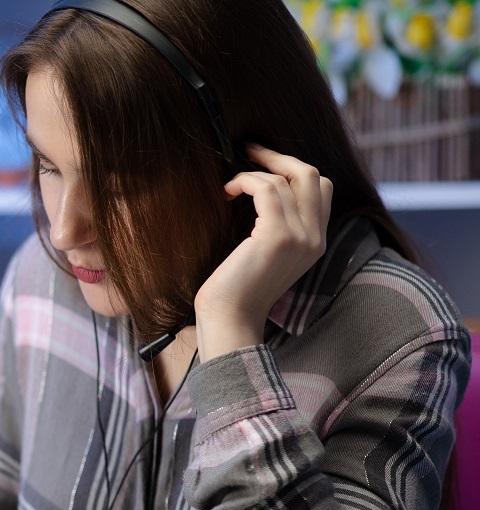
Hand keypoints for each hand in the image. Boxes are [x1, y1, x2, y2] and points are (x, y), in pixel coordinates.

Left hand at [194, 143, 332, 359]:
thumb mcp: (267, 254)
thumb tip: (265, 190)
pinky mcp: (277, 236)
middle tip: (250, 151)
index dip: (294, 169)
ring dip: (254, 173)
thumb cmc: (237, 289)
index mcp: (316, 242)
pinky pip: (266, 188)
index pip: (322, 188)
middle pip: (313, 174)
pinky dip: (245, 181)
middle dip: (280, 157)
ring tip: (231, 185)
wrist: (230, 319)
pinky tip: (228, 191)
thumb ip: (277, 227)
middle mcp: (315, 237)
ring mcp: (301, 236)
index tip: (264, 165)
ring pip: (287, 178)